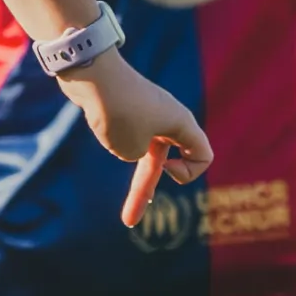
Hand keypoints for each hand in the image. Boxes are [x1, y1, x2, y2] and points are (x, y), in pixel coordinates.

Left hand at [66, 46, 212, 227]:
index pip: (203, 156)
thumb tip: (126, 143)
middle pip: (166, 162)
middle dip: (144, 191)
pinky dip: (115, 141)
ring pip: (141, 151)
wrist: (92, 73)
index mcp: (181, 124)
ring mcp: (146, 113)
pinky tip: (104, 124)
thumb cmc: (118, 111)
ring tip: (111, 133)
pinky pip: (126, 135)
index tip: (164, 167)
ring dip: (126, 159)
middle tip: (127, 221)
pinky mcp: (125, 109)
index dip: (188, 172)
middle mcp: (167, 118)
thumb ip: (135, 155)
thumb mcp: (131, 149)